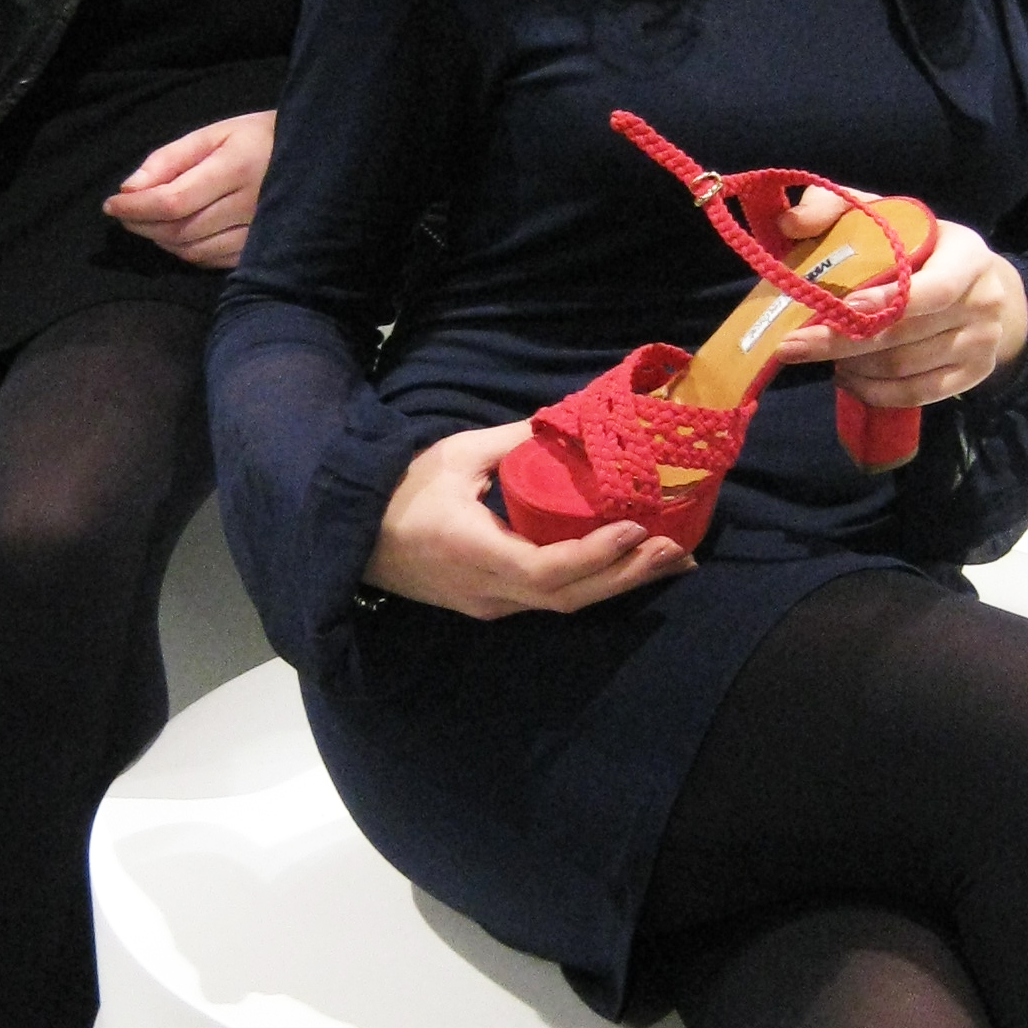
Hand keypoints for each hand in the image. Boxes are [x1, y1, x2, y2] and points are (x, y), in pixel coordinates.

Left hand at [105, 110, 277, 269]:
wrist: (315, 159)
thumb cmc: (257, 139)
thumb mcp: (214, 133)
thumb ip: (169, 159)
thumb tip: (129, 188)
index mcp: (235, 168)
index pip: (172, 201)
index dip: (135, 208)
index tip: (110, 203)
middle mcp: (249, 205)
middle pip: (178, 229)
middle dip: (141, 224)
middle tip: (123, 212)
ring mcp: (258, 233)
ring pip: (192, 250)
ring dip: (160, 239)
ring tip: (147, 221)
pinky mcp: (261, 251)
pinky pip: (211, 261)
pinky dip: (184, 252)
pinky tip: (176, 235)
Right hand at [368, 421, 693, 621]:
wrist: (350, 537)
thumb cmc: (398, 490)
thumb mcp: (455, 455)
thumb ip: (513, 441)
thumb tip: (569, 422)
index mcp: (473, 553)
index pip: (545, 571)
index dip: (595, 556)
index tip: (635, 529)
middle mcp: (487, 592)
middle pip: (569, 598)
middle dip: (627, 575)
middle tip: (677, 549)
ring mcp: (490, 605)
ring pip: (565, 604)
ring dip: (619, 583)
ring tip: (670, 559)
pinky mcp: (493, 604)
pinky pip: (552, 600)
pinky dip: (594, 583)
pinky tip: (627, 566)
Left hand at [780, 188, 1027, 413]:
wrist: (981, 285)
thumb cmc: (922, 246)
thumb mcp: (887, 216)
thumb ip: (835, 208)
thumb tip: (791, 223)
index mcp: (968, 257)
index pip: (934, 288)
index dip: (887, 302)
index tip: (843, 307)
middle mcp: (983, 302)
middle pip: (905, 334)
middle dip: (841, 341)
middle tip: (793, 346)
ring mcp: (982, 344)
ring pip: (903, 368)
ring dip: (853, 366)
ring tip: (823, 355)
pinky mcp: (975, 376)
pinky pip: (916, 394)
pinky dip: (874, 391)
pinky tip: (849, 377)